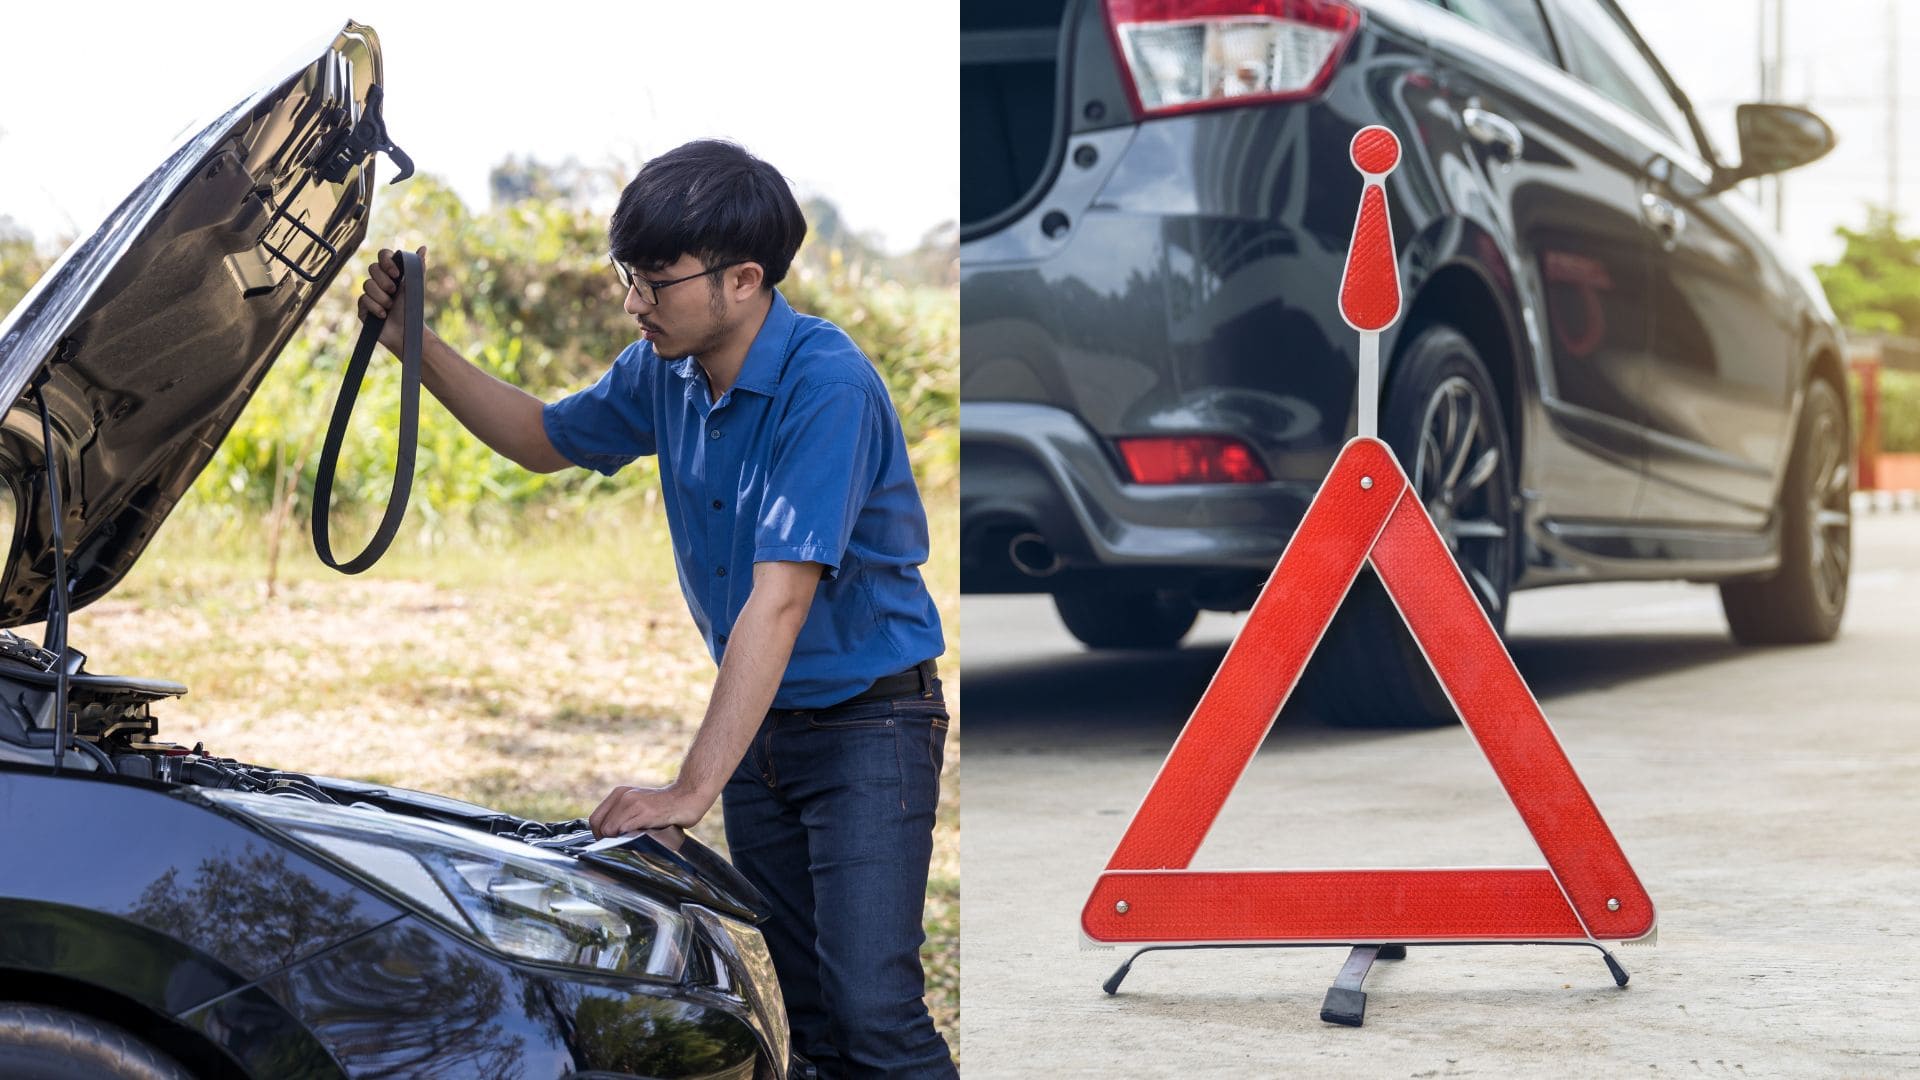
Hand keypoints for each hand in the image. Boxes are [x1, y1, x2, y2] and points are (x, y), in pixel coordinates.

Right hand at [357, 244, 427, 354]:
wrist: (406, 332)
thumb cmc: (411, 309)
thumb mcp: (416, 287)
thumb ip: (418, 267)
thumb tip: (423, 248)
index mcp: (391, 273)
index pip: (383, 255)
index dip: (387, 261)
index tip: (397, 274)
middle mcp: (378, 281)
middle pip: (372, 268)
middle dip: (384, 281)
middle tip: (394, 292)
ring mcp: (369, 293)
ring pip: (367, 284)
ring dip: (382, 297)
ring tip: (390, 306)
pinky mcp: (363, 307)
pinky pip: (363, 299)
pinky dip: (375, 307)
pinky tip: (383, 315)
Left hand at [587, 783, 709, 837]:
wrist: (687, 797)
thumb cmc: (663, 807)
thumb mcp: (637, 805)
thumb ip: (621, 815)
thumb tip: (605, 836)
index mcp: (619, 793)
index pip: (595, 819)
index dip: (599, 835)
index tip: (609, 843)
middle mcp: (624, 796)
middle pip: (600, 826)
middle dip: (606, 840)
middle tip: (620, 846)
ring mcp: (634, 803)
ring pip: (609, 829)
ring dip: (617, 840)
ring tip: (631, 842)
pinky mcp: (646, 812)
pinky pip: (624, 829)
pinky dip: (627, 838)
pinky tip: (639, 838)